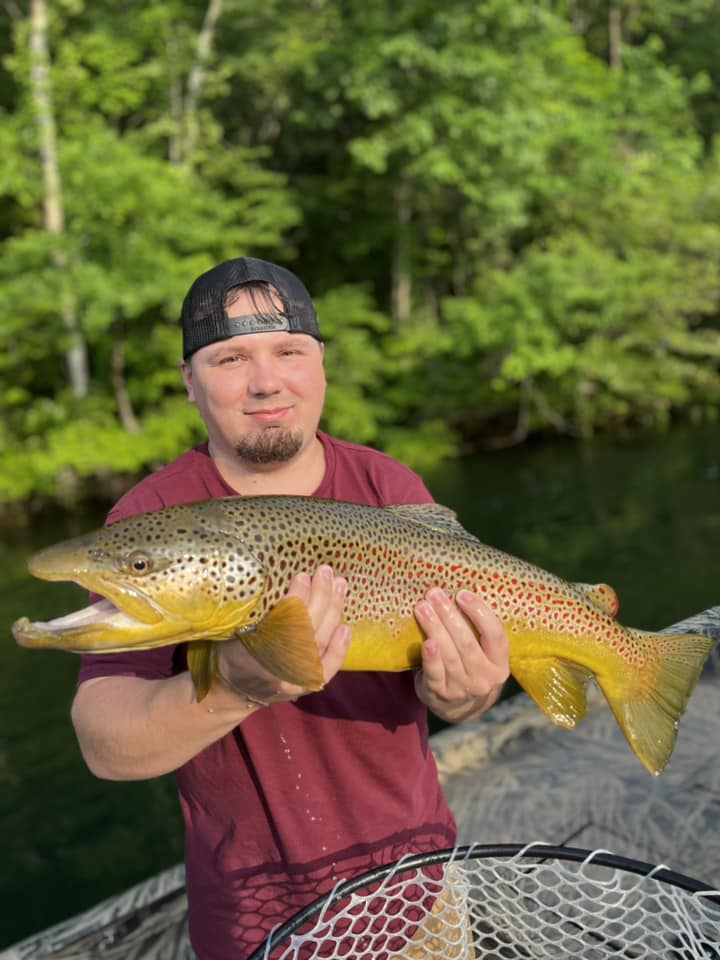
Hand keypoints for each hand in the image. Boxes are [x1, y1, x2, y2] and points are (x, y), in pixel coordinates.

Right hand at [215, 565, 350, 708]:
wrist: (232, 691)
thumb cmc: (232, 651)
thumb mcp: (235, 629)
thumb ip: (257, 611)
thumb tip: (289, 581)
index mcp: (255, 649)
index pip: (284, 620)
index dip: (297, 597)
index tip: (303, 575)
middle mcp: (277, 666)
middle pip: (308, 627)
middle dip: (320, 596)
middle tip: (326, 572)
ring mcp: (295, 678)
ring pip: (321, 640)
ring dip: (333, 610)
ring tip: (339, 586)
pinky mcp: (306, 685)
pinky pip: (328, 665)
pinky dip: (339, 647)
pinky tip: (346, 627)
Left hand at [413, 588, 508, 722]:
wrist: (459, 708)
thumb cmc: (471, 668)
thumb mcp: (485, 656)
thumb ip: (477, 632)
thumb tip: (458, 594)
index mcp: (500, 664)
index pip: (495, 636)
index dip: (480, 613)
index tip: (462, 594)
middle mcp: (485, 678)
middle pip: (467, 642)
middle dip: (449, 614)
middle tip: (434, 594)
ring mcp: (463, 688)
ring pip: (449, 654)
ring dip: (435, 627)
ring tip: (422, 607)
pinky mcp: (440, 694)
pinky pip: (435, 673)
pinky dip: (431, 657)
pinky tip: (426, 641)